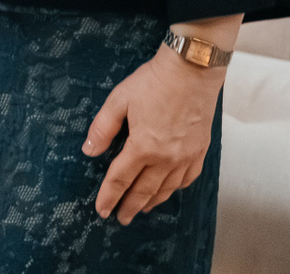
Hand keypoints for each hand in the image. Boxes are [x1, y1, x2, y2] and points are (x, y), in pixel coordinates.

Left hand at [83, 46, 224, 223]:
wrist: (191, 72)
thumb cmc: (152, 83)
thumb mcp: (118, 100)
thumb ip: (102, 128)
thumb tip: (89, 151)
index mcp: (143, 147)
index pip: (120, 179)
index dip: (109, 196)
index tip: (102, 210)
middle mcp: (166, 158)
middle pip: (144, 190)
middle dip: (129, 206)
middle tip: (120, 218)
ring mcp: (186, 157)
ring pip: (167, 189)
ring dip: (152, 201)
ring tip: (142, 210)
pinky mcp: (201, 151)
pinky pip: (188, 179)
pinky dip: (176, 189)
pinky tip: (169, 191)